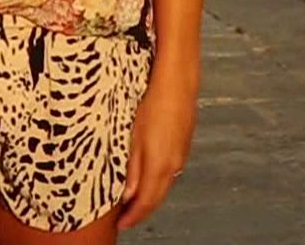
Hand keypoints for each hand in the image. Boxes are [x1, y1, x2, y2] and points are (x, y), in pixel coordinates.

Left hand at [117, 72, 197, 229]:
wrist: (177, 79)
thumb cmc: (152, 101)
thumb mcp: (133, 135)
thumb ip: (131, 167)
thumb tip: (128, 194)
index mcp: (159, 164)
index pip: (145, 202)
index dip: (133, 217)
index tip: (120, 224)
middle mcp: (173, 164)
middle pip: (157, 197)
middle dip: (141, 211)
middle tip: (125, 217)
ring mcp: (181, 154)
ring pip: (165, 184)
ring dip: (150, 196)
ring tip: (133, 200)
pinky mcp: (184, 143)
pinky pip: (171, 171)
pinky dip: (158, 180)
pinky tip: (149, 176)